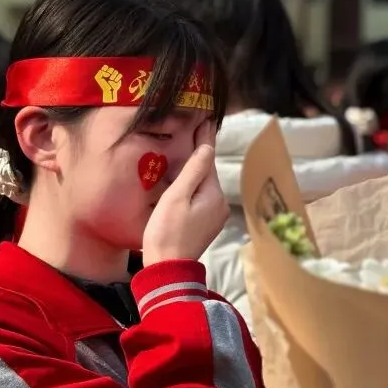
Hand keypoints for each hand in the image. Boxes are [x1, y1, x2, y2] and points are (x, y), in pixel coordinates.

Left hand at [94, 65, 122, 102]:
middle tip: (107, 76)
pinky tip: (114, 81)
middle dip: (109, 72)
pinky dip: (117, 77)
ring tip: (111, 80)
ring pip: (116, 71)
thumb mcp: (98, 78)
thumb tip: (101, 70)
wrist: (108, 91)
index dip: (105, 68)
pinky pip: (120, 74)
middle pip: (111, 69)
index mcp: (105, 72)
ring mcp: (114, 76)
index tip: (103, 72)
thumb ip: (99, 73)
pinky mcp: (118, 78)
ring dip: (113, 75)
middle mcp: (110, 73)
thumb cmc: (103, 85)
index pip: (106, 67)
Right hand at [141, 123, 227, 265]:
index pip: (208, 159)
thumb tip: (208, 148)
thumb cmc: (167, 232)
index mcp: (214, 195)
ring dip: (196, 168)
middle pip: (207, 172)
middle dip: (202, 152)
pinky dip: (194, 184)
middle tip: (199, 126)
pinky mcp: (205, 224)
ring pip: (204, 184)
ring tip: (191, 146)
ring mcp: (214, 216)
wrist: (168, 269)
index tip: (207, 118)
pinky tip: (186, 177)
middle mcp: (219, 204)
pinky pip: (200, 196)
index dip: (205, 138)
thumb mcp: (177, 198)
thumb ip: (192, 172)